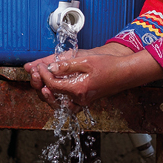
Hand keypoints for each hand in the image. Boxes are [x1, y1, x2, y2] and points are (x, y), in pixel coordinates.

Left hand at [23, 44, 162, 107]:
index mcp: (78, 89)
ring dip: (47, 92)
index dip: (44, 74)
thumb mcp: (85, 60)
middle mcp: (79, 99)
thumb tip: (50, 67)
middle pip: (52, 97)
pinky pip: (66, 102)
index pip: (53, 85)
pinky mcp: (84, 100)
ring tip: (41, 81)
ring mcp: (82, 101)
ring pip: (58, 102)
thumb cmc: (109, 65)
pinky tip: (53, 88)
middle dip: (41, 84)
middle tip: (37, 72)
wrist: (125, 73)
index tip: (41, 65)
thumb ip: (66, 65)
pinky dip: (57, 97)